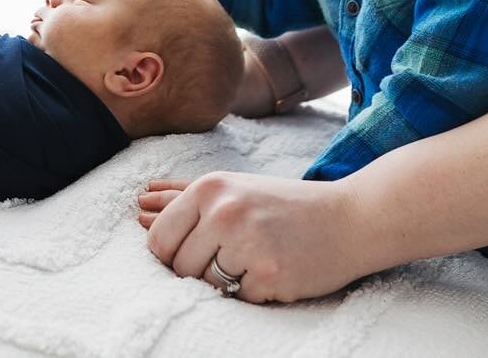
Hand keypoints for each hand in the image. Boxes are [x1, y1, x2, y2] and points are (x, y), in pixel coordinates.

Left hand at [135, 172, 369, 303]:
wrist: (348, 218)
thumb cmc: (281, 203)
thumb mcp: (231, 187)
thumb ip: (181, 196)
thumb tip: (139, 203)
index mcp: (209, 188)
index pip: (159, 240)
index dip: (170, 255)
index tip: (192, 252)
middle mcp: (224, 212)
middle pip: (179, 267)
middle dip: (199, 270)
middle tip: (233, 254)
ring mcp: (247, 245)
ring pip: (207, 286)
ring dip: (228, 281)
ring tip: (255, 257)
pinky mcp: (270, 276)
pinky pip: (240, 300)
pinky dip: (254, 292)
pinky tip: (275, 269)